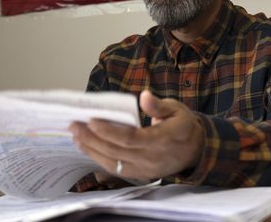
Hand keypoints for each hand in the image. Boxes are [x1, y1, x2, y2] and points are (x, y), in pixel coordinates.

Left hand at [69, 90, 204, 180]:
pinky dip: (99, 158)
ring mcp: (145, 169)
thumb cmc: (184, 126)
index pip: (130, 139)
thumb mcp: (177, 109)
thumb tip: (144, 96)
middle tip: (74, 126)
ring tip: (76, 136)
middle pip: (116, 151)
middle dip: (92, 139)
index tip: (91, 121)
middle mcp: (151, 159)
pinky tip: (88, 148)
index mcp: (161, 140)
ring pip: (113, 162)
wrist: (195, 151)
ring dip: (92, 150)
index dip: (109, 131)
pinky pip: (115, 169)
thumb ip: (159, 105)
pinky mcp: (140, 174)